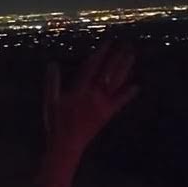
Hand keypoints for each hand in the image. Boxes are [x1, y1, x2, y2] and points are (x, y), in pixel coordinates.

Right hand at [43, 41, 137, 156]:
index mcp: (80, 90)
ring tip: (132, 57)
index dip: (101, 54)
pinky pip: (120, 102)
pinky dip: (128, 94)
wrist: (67, 144)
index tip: (109, 42)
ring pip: (116, 83)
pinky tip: (136, 86)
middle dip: (118, 58)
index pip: (93, 67)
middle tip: (127, 45)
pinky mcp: (107, 114)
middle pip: (108, 72)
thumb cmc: (56, 123)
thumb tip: (52, 64)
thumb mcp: (50, 101)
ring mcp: (102, 105)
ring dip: (125, 69)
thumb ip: (52, 82)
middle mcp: (94, 95)